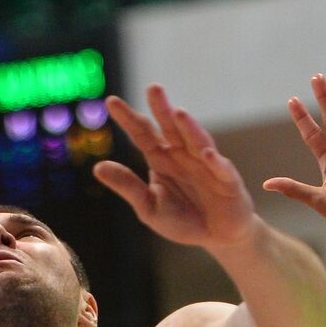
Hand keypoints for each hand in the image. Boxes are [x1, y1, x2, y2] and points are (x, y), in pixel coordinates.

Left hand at [94, 84, 258, 248]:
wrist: (217, 238)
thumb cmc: (182, 220)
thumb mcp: (149, 207)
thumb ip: (128, 186)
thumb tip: (97, 167)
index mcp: (161, 159)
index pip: (142, 134)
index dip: (128, 118)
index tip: (111, 101)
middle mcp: (183, 155)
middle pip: (170, 128)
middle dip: (162, 109)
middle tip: (153, 88)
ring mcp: (207, 165)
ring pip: (197, 141)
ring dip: (189, 128)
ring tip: (178, 113)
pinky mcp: (228, 182)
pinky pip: (221, 170)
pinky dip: (215, 162)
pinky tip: (207, 153)